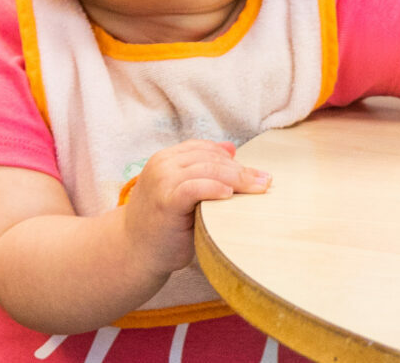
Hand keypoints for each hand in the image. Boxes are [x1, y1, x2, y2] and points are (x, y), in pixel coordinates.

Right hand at [119, 139, 270, 276]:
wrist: (133, 252)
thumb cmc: (162, 224)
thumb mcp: (182, 191)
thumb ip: (203, 170)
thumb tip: (232, 148)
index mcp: (166, 158)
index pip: (206, 149)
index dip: (233, 159)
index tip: (258, 174)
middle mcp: (162, 164)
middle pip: (211, 158)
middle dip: (242, 170)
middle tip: (266, 182)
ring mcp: (162, 181)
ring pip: (208, 169)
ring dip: (238, 178)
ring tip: (258, 189)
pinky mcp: (165, 201)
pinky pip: (195, 187)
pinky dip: (215, 188)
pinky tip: (230, 195)